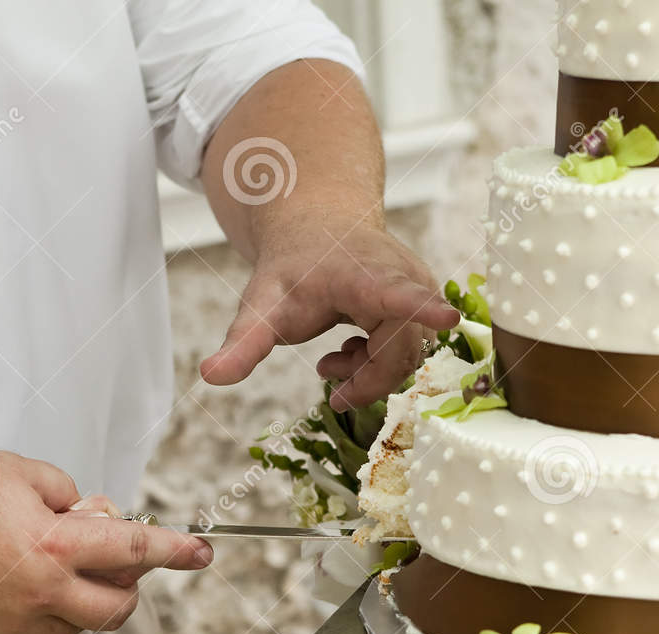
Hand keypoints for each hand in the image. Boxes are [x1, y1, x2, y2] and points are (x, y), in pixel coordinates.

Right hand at [0, 452, 212, 633]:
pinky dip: (47, 607)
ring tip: (54, 559)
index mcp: (55, 548)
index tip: (202, 553)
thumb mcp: (24, 474)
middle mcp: (40, 595)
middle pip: (117, 609)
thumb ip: (74, 498)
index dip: (174, 551)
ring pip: (78, 624)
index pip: (133, 550)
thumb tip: (99, 517)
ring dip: (85, 598)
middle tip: (114, 558)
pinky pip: (38, 630)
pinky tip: (20, 575)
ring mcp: (14, 623)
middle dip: (128, 586)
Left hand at [199, 220, 458, 410]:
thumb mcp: (261, 304)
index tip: (447, 315)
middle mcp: (404, 280)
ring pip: (408, 357)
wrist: (321, 226)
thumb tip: (210, 376)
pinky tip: (352, 350)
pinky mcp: (426, 303)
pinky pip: (412, 351)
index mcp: (364, 276)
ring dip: (369, 371)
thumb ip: (241, 343)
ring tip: (334, 360)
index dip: (422, 309)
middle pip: (400, 353)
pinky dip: (380, 362)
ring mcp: (421, 292)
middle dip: (365, 379)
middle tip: (326, 382)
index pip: (398, 294)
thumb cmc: (294, 266)